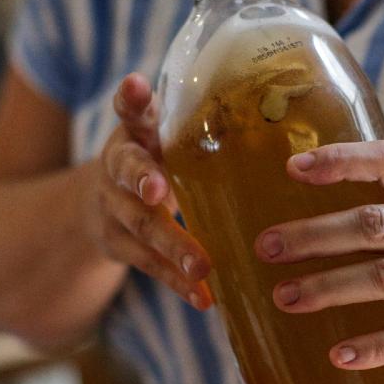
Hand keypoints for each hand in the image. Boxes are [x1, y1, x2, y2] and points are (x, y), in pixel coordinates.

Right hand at [91, 73, 211, 308]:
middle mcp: (117, 164)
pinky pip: (149, 264)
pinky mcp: (119, 245)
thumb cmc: (159, 161)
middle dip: (142, 178)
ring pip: (140, 225)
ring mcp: (114, 207)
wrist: (98, 206)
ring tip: (201, 266)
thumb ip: (204, 123)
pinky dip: (177, 282)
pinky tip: (204, 297)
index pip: (129, 108)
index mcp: (137, 131)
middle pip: (126, 169)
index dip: (130, 98)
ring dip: (171, 245)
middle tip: (158, 191)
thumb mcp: (170, 136)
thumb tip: (284, 109)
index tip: (136, 86)